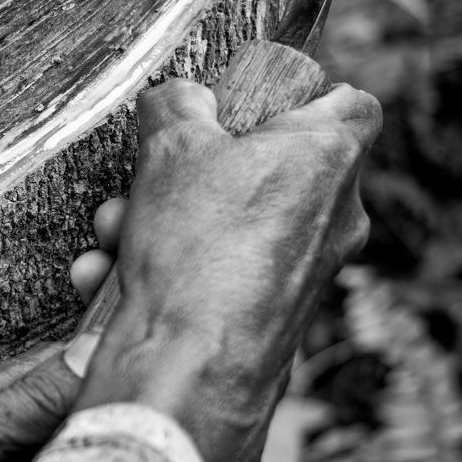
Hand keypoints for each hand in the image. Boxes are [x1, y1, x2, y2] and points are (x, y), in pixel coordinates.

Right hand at [69, 78, 380, 461]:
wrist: (191, 366)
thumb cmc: (196, 248)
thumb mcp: (169, 147)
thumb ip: (176, 106)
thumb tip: (178, 98)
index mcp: (330, 157)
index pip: (351, 104)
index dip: (303, 95)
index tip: (250, 104)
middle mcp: (336, 217)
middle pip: (272, 167)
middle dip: (196, 169)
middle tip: (150, 174)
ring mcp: (310, 272)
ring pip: (233, 224)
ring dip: (166, 221)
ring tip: (113, 233)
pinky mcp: (278, 317)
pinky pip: (221, 274)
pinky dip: (171, 270)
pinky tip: (110, 277)